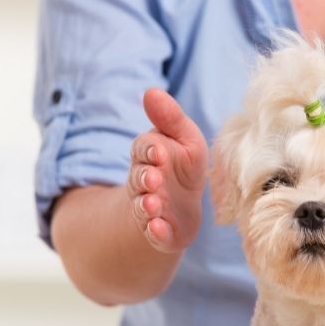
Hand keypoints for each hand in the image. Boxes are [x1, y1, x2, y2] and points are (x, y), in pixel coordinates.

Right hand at [127, 88, 207, 252]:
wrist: (181, 208)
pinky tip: (158, 229)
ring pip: (143, 206)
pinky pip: (154, 233)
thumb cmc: (184, 167)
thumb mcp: (185, 139)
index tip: (158, 151)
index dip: (150, 150)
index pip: (144, 149)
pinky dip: (155, 232)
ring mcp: (150, 208)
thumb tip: (151, 91)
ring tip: (153, 204)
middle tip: (153, 178)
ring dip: (147, 205)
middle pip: (139, 179)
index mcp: (150, 156)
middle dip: (145, 178)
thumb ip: (170, 118)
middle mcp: (144, 182)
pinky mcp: (159, 232)